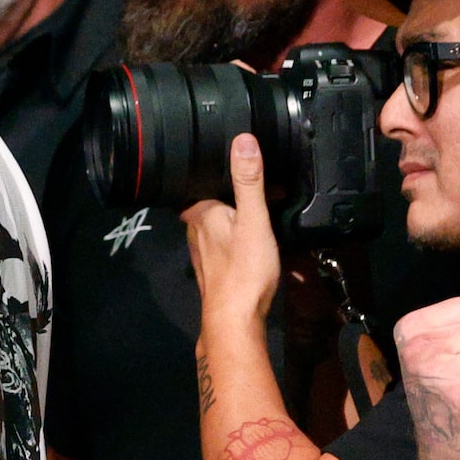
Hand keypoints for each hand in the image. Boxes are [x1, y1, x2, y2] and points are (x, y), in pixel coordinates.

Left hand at [182, 134, 281, 328]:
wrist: (236, 319)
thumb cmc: (245, 268)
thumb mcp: (254, 219)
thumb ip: (249, 181)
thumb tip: (243, 140)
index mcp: (200, 211)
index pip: (209, 182)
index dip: (232, 178)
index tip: (257, 178)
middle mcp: (194, 229)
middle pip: (214, 203)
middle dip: (235, 199)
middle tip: (266, 196)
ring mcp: (201, 252)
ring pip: (218, 226)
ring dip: (236, 221)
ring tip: (262, 218)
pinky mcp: (211, 270)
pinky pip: (223, 245)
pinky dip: (236, 241)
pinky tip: (252, 247)